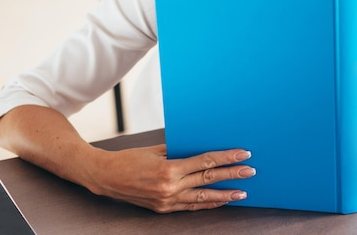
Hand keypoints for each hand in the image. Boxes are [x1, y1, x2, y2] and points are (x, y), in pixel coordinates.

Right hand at [88, 145, 255, 212]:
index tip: (243, 154)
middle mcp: (170, 187)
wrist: (106, 177)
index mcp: (169, 169)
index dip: (226, 158)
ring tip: (242, 192)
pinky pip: (190, 207)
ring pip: (202, 198)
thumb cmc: (130, 158)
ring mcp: (167, 200)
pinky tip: (220, 201)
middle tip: (250, 172)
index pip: (205, 163)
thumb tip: (203, 147)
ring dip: (224, 195)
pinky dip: (207, 204)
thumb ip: (180, 151)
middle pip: (208, 180)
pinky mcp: (163, 208)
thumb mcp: (157, 150)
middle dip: (232, 175)